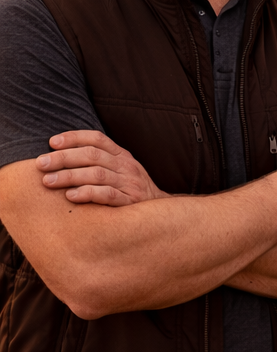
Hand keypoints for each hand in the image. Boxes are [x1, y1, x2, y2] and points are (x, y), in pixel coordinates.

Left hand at [37, 131, 167, 205]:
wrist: (161, 213)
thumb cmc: (130, 191)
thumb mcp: (120, 171)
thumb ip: (98, 163)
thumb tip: (61, 157)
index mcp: (121, 155)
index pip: (97, 138)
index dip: (74, 137)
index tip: (52, 142)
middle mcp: (126, 165)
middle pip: (92, 155)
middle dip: (63, 158)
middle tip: (41, 163)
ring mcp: (129, 183)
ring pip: (96, 174)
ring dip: (69, 176)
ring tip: (48, 181)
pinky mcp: (130, 201)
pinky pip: (107, 195)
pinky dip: (87, 194)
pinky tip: (70, 196)